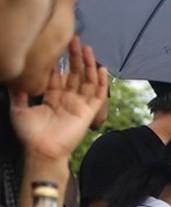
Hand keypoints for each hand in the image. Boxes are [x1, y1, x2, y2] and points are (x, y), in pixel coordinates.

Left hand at [10, 39, 107, 161]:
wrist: (42, 150)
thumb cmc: (30, 135)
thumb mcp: (18, 108)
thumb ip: (19, 92)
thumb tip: (16, 76)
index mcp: (51, 97)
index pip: (57, 74)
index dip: (57, 60)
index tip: (56, 45)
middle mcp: (66, 99)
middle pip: (74, 74)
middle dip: (74, 56)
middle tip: (73, 39)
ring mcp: (78, 105)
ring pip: (87, 81)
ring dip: (88, 64)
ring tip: (87, 48)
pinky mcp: (88, 113)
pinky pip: (98, 96)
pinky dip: (101, 83)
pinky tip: (101, 69)